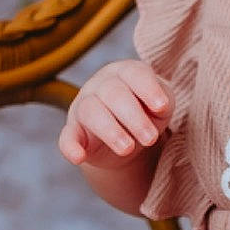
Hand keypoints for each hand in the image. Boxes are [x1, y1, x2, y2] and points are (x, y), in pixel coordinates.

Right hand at [59, 60, 174, 169]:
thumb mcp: (160, 108)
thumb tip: (159, 108)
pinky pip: (66, 137)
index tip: (161, 108)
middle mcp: (100, 85)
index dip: (148, 89)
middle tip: (150, 139)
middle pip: (113, 93)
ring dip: (110, 131)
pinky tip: (78, 157)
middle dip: (134, 117)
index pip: (134, 73)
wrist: (128, 141)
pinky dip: (70, 147)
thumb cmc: (146, 114)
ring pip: (91, 111)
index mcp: (124, 72)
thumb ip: (162, 104)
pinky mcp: (73, 132)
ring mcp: (83, 107)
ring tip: (128, 148)